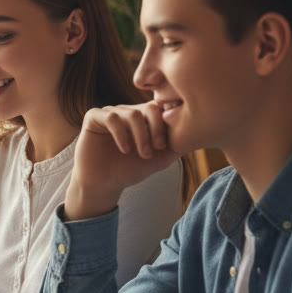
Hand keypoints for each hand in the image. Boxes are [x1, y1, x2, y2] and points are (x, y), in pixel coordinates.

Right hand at [65, 101, 179, 219]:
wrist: (104, 184)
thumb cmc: (130, 170)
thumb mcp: (159, 159)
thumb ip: (176, 145)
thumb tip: (197, 131)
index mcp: (144, 117)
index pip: (161, 109)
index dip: (166, 125)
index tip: (164, 146)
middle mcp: (128, 111)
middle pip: (150, 108)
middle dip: (156, 129)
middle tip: (156, 149)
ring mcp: (111, 112)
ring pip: (132, 114)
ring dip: (140, 135)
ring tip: (141, 153)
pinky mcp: (94, 117)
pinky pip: (111, 117)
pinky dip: (121, 134)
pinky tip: (125, 149)